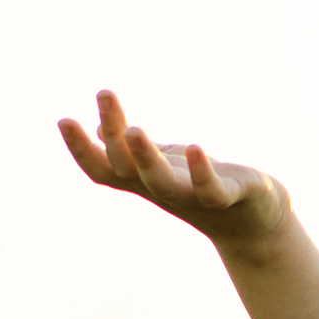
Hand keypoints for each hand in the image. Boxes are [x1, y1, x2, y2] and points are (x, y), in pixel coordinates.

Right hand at [58, 90, 290, 249]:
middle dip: (113, 135)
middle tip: (105, 92)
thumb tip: (99, 129)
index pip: (103, 169)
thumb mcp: (164, 164)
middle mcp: (162, 192)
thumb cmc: (204, 188)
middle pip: (127, 169)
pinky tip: (194, 148)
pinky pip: (211, 189)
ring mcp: (193, 198)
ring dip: (146, 157)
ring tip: (135, 130)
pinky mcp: (227, 198)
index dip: (81, 149)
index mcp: (144, 181)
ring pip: (162, 183)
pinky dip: (201, 170)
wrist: (255, 225)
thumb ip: (133, 150)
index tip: (64, 119)